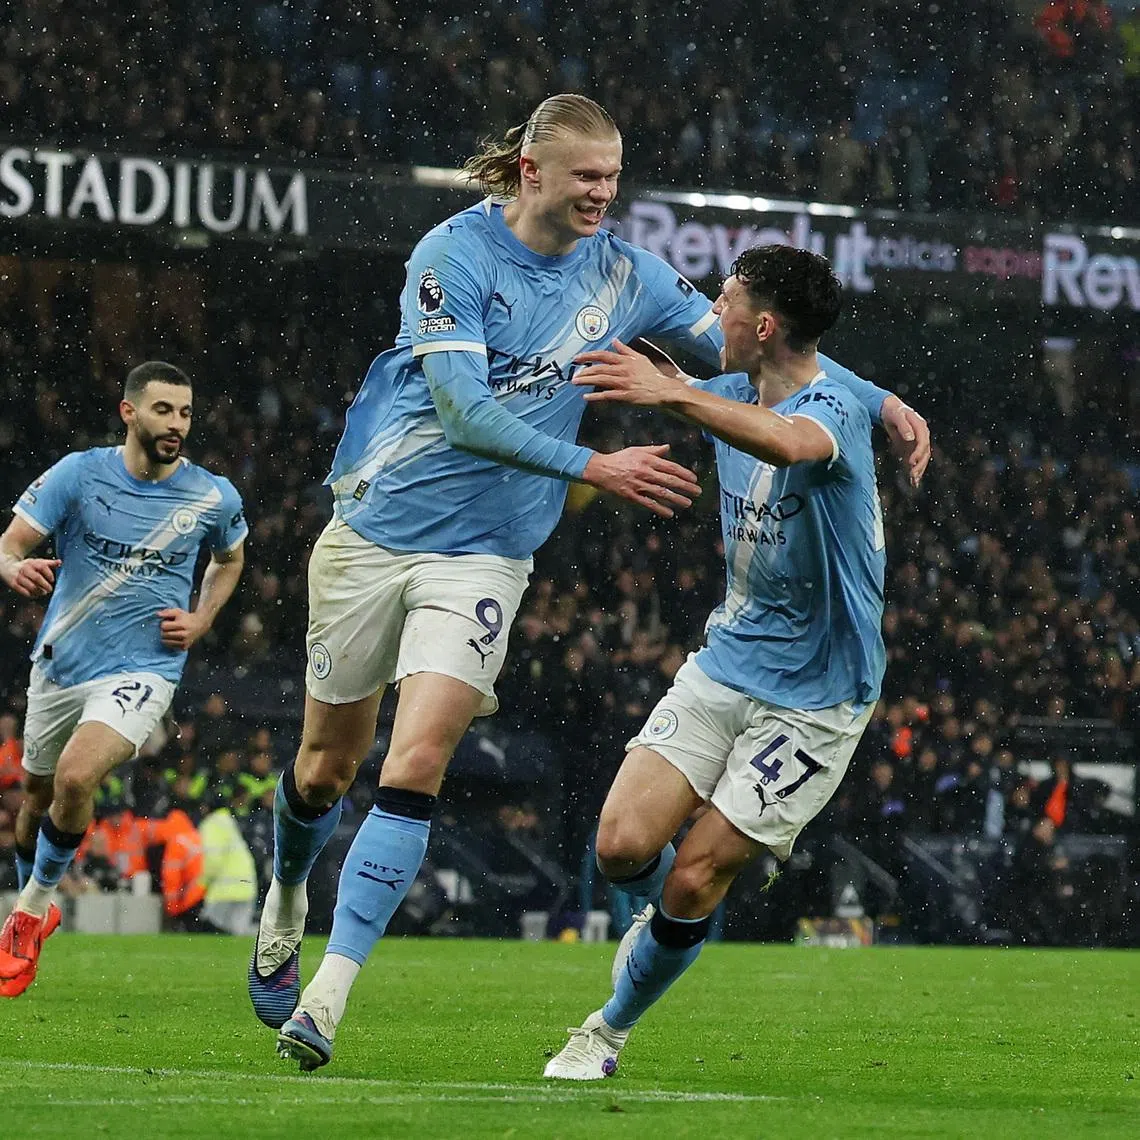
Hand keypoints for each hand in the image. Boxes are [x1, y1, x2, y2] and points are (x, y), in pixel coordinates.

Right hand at [8, 558, 60, 597]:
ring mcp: (18, 577)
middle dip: (45, 585)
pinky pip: (23, 591)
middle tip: (50, 589)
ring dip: (39, 591)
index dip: (49, 574)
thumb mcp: (37, 562)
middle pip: (37, 577)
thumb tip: (59, 562)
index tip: (52, 580)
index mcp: (32, 563)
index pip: (42, 567)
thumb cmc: (27, 566)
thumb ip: (49, 563)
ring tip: (43, 592)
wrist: (7, 567)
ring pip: (30, 586)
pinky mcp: (13, 584)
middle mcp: (25, 569)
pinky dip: (31, 594)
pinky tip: (35, 595)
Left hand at [157, 608, 207, 649]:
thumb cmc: (187, 617)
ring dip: (165, 638)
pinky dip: (170, 643)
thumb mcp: (178, 612)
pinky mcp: (184, 647)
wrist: (200, 625)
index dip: (163, 623)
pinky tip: (173, 638)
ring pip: (166, 642)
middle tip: (168, 628)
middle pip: (164, 635)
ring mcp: (184, 642)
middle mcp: (184, 634)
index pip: (164, 626)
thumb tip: (157, 614)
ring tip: (170, 633)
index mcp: (182, 625)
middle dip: (163, 631)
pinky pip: (171, 647)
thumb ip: (167, 612)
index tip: (167, 622)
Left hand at [574, 339, 687, 406]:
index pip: (603, 355)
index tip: (577, 358)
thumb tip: (615, 340)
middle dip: (585, 371)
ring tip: (575, 383)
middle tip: (574, 374)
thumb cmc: (652, 374)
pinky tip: (586, 397)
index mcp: (626, 360)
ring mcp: (624, 383)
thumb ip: (625, 350)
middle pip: (600, 368)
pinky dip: (596, 396)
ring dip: (587, 381)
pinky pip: (608, 395)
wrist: (663, 389)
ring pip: (601, 380)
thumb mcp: (640, 358)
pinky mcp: (626, 395)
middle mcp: (623, 370)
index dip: (589, 356)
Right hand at [582, 444, 700, 518]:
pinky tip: (670, 513)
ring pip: (661, 493)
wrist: (599, 469)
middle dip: (685, 487)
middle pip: (669, 480)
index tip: (694, 479)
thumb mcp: (637, 450)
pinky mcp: (630, 495)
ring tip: (688, 503)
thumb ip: (654, 450)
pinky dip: (660, 509)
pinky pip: (648, 503)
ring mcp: (638, 484)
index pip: (670, 467)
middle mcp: (644, 472)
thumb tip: (668, 447)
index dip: (684, 473)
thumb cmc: (619, 458)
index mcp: (647, 460)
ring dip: (676, 499)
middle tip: (698, 492)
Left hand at [881, 396, 929, 487]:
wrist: (890, 409)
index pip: (923, 441)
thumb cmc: (893, 411)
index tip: (911, 462)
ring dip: (919, 470)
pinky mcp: (912, 447)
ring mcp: (918, 441)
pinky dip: (915, 470)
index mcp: (920, 426)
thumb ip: (903, 426)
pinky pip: (916, 460)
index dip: (919, 452)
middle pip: (925, 452)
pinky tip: (913, 481)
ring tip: (914, 482)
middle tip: (913, 476)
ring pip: (922, 458)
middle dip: (920, 464)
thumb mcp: (896, 416)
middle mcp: (922, 434)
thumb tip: (910, 437)